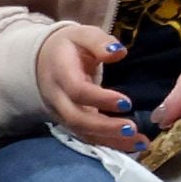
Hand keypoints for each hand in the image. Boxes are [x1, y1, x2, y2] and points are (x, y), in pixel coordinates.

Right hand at [36, 25, 140, 152]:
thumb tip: (119, 53)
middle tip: (132, 129)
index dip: (100, 99)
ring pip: (83, 132)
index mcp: (60, 74)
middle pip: (77, 118)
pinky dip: (109, 144)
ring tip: (140, 143)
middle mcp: (58, 98)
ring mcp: (62, 114)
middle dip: (104, 127)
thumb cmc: (67, 47)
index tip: (126, 102)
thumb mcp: (81, 35)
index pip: (77, 91)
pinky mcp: (70, 123)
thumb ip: (99, 42)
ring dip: (110, 141)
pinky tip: (133, 146)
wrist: (40, 62)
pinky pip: (88, 137)